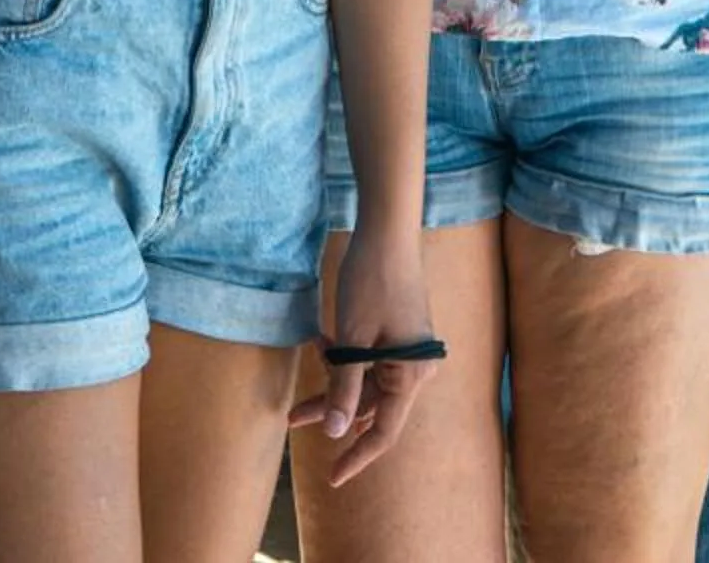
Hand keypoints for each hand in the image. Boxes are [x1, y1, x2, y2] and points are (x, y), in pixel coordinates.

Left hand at [291, 223, 439, 483]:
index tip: (333, 477)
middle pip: (370, 406)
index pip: (384, 431)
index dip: (357, 456)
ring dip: (333, 385)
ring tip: (295, 394)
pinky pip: (369, 361)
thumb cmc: (372, 281)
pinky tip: (322, 343)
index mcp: (412, 375)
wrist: (386, 229)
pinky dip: (344, 360)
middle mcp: (416, 368)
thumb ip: (344, 388)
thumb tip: (336, 434)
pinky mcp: (398, 334)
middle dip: (332, 412)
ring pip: (366, 383)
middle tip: (292, 420)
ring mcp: (408, 350)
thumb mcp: (353, 338)